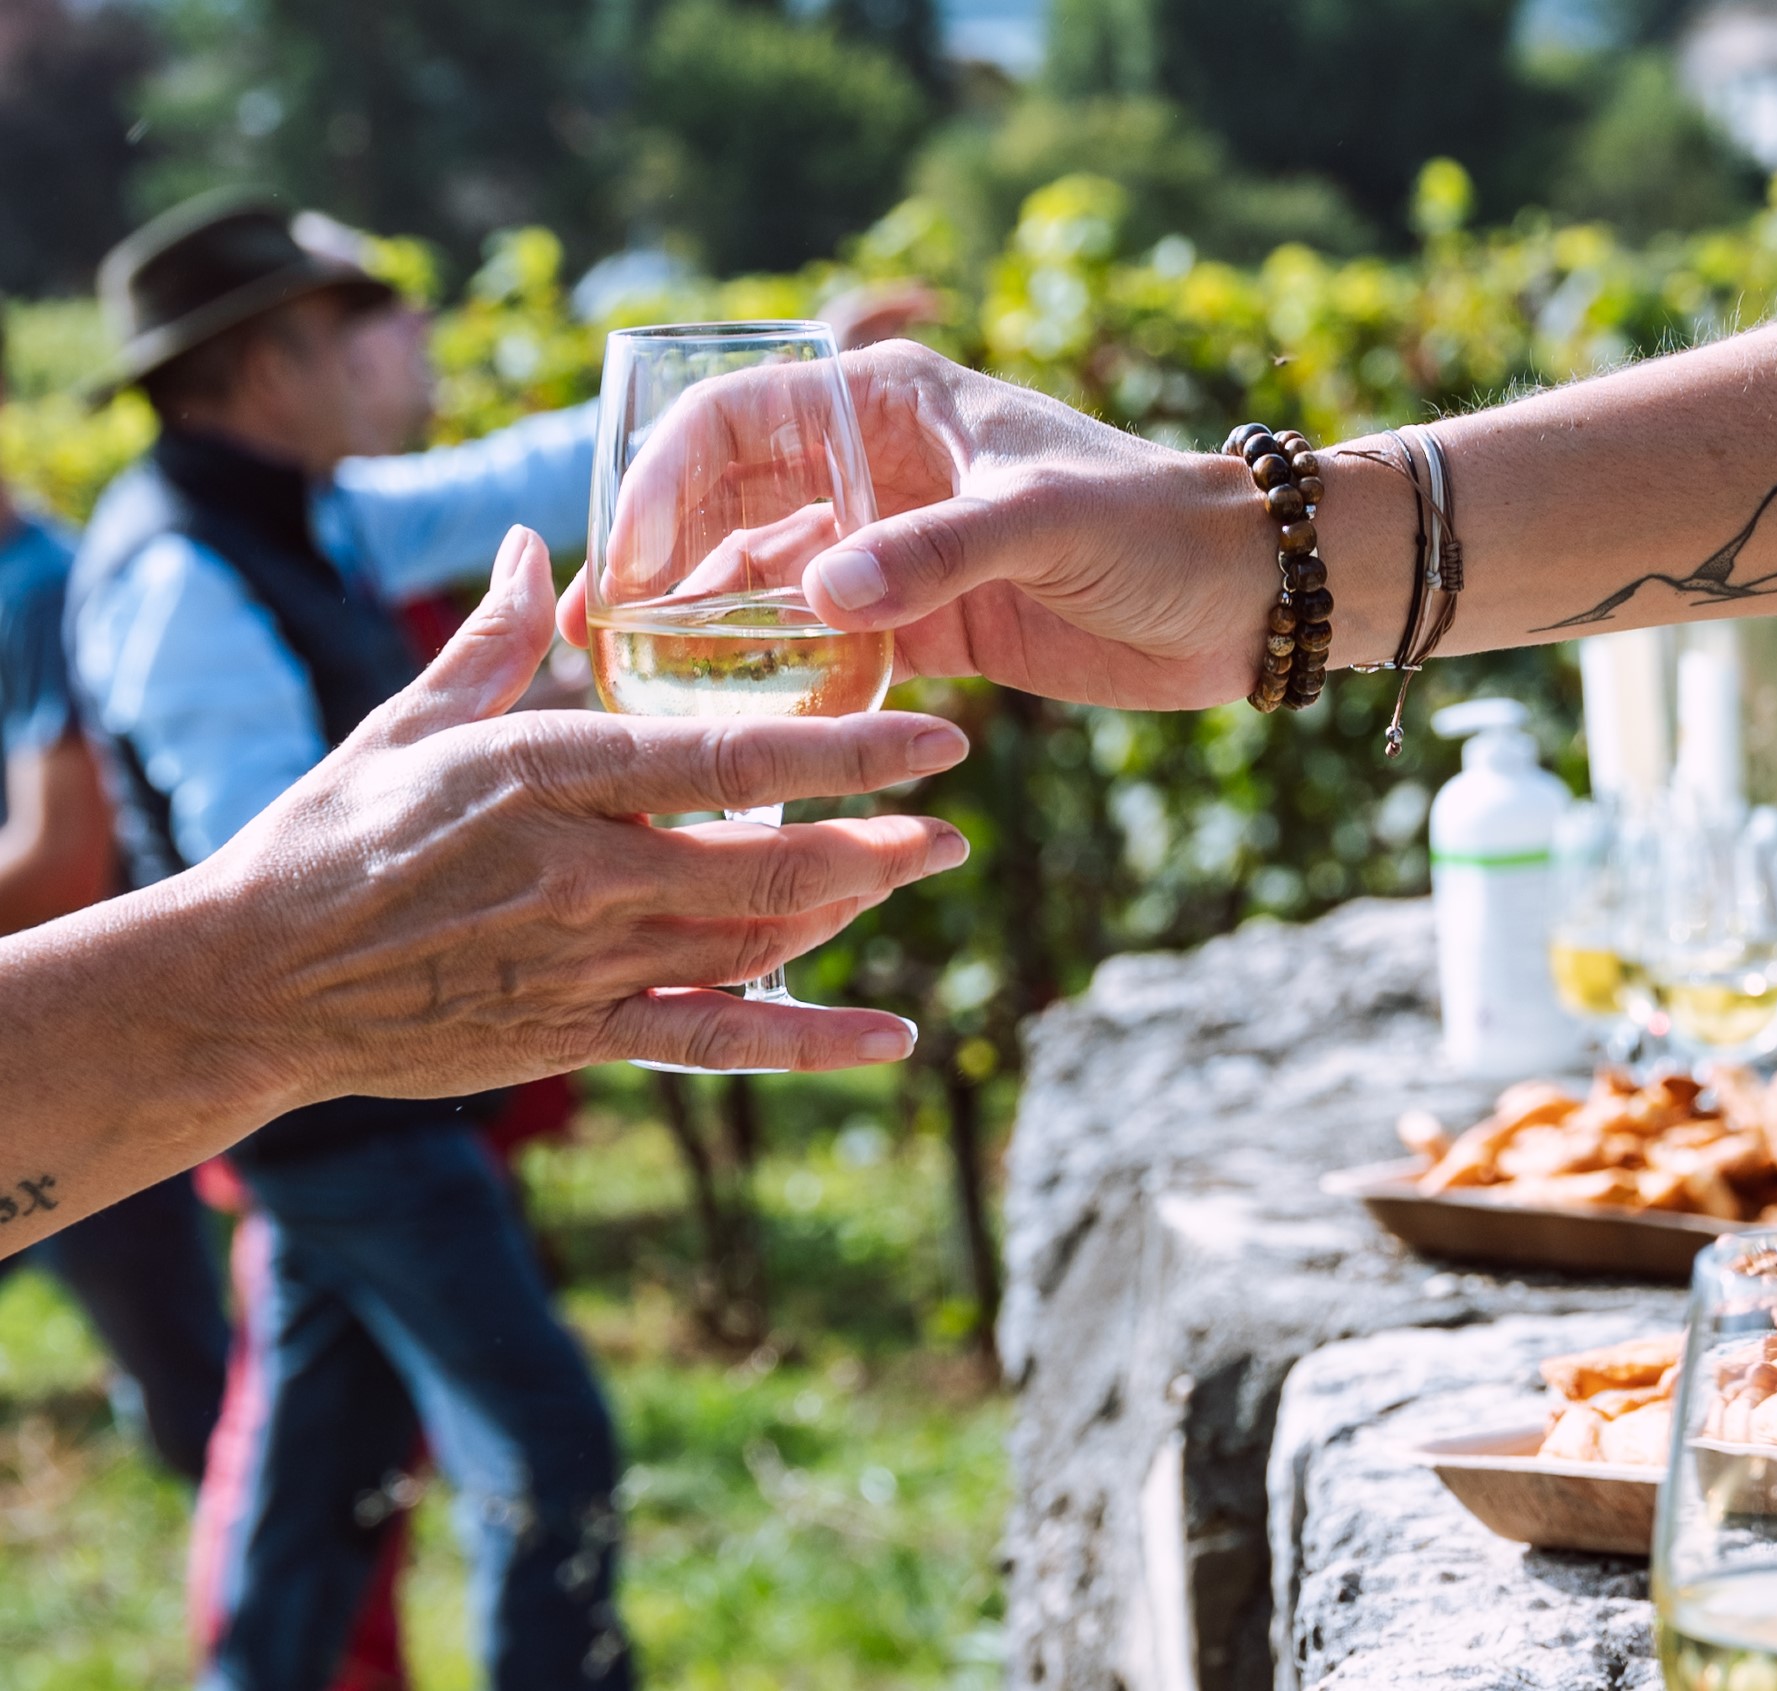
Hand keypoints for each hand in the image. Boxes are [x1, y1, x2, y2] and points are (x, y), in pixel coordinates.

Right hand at [194, 524, 972, 1100]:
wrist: (248, 983)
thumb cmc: (324, 837)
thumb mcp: (405, 724)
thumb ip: (497, 643)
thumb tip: (538, 545)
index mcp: (547, 777)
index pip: (727, 761)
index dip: (845, 752)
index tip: (934, 738)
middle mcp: (582, 873)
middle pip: (768, 863)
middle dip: (876, 844)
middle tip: (954, 828)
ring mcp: (585, 962)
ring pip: (757, 943)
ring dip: (850, 913)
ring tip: (919, 876)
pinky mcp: (577, 1033)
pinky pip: (715, 1039)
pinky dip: (809, 1043)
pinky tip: (890, 1038)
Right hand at [561, 341, 1280, 709]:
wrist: (1244, 599)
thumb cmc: (1156, 528)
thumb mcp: (1045, 524)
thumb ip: (937, 553)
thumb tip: (823, 592)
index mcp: (889, 404)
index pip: (735, 424)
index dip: (663, 487)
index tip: (629, 564)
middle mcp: (874, 470)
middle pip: (726, 509)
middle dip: (658, 568)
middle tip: (594, 643)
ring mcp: (894, 551)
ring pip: (766, 586)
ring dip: (706, 635)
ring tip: (637, 696)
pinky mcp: (924, 627)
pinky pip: (822, 652)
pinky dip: (777, 683)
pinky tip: (726, 727)